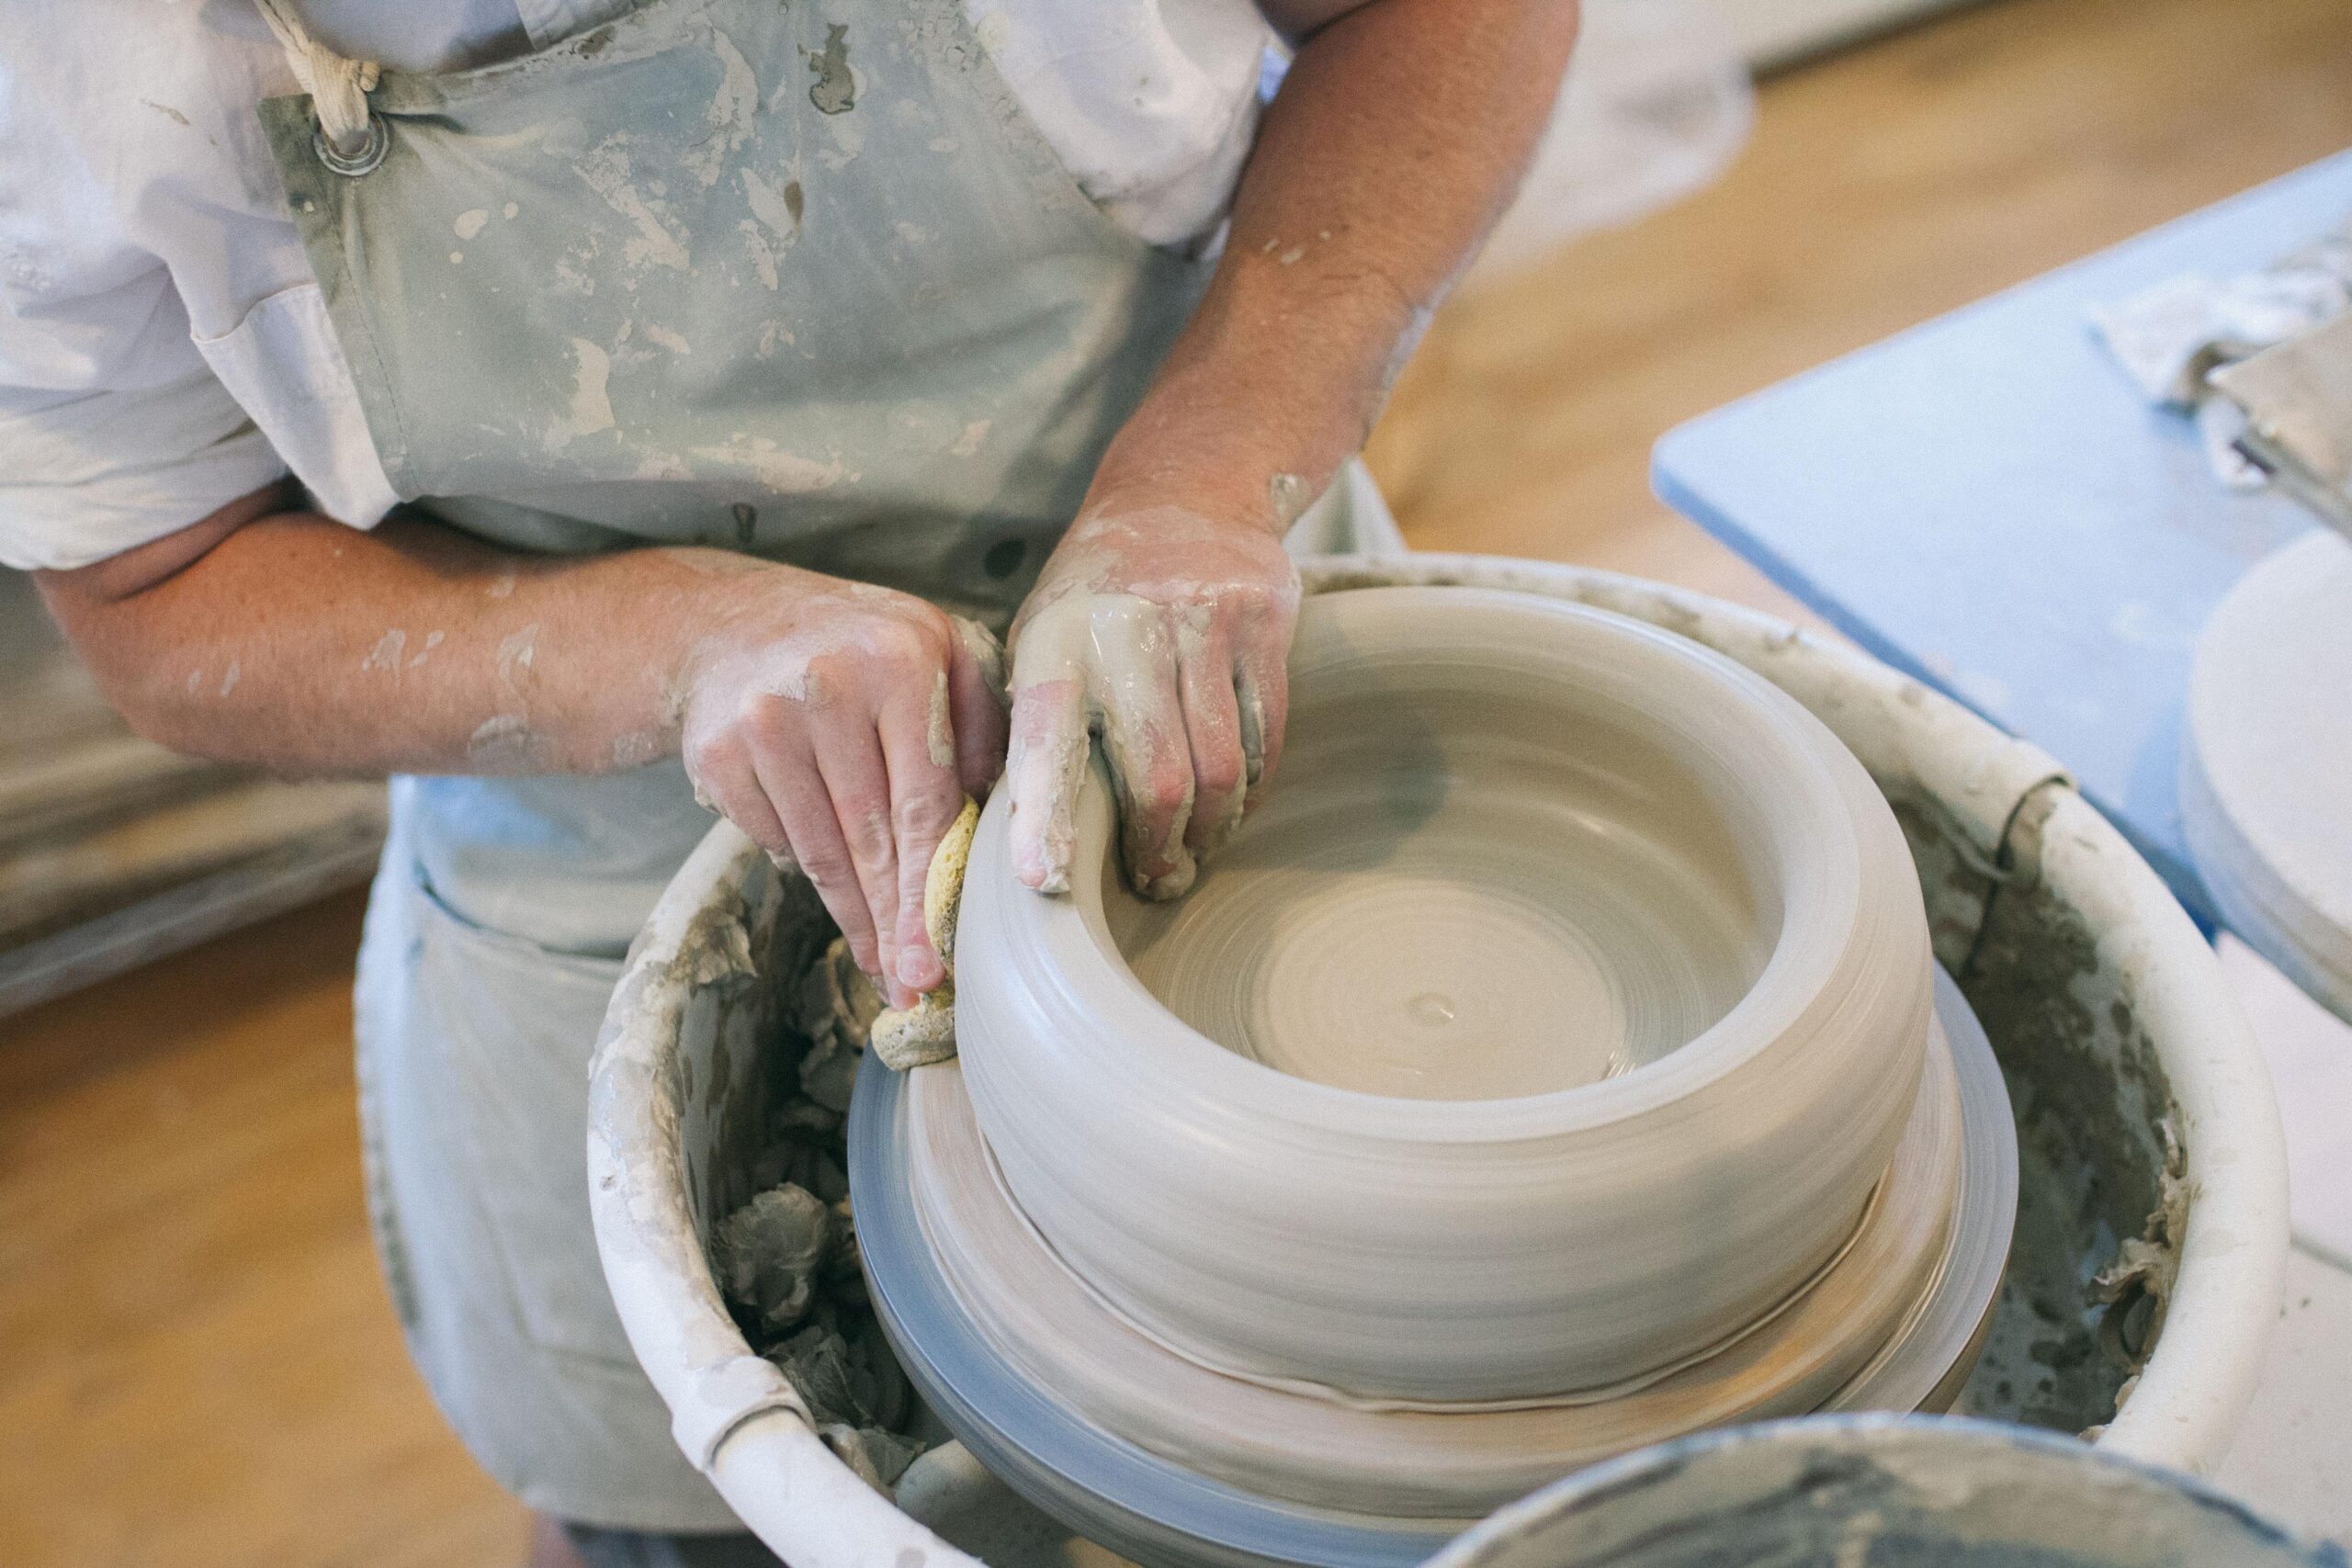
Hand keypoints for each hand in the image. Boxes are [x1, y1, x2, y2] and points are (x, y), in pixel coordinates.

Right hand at [679, 566, 1006, 1007]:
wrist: (726, 622)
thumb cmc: (859, 647)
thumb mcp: (935, 650)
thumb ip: (982, 722)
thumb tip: (1004, 821)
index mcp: (899, 661)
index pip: (924, 801)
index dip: (932, 887)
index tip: (942, 953)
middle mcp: (826, 687)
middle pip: (871, 839)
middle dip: (895, 925)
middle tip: (914, 986)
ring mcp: (763, 723)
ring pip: (819, 853)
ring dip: (854, 919)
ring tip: (881, 966)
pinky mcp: (716, 755)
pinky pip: (776, 841)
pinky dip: (806, 866)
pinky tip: (832, 883)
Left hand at [1006, 505, 1300, 898]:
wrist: (1184, 493)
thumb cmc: (1094, 600)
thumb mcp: (1041, 639)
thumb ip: (1035, 726)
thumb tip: (1026, 846)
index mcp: (1055, 641)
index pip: (1045, 742)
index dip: (1044, 818)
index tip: (1043, 882)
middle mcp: (1127, 628)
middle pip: (1158, 780)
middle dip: (1160, 850)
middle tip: (1158, 884)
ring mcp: (1204, 620)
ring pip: (1221, 769)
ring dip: (1211, 830)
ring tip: (1197, 850)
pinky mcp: (1266, 621)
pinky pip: (1265, 737)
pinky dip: (1249, 787)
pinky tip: (1232, 801)